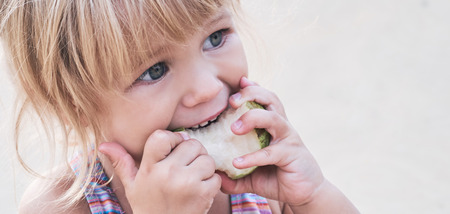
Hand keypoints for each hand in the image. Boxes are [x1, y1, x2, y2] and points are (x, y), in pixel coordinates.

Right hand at [99, 130, 220, 213]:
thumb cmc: (148, 206)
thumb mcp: (132, 186)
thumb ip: (122, 163)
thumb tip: (104, 144)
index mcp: (149, 168)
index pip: (162, 136)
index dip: (173, 137)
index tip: (174, 148)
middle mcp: (168, 173)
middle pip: (191, 144)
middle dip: (192, 153)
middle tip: (186, 166)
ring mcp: (187, 183)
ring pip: (207, 158)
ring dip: (204, 167)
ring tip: (193, 178)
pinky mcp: (204, 194)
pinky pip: (216, 176)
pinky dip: (212, 182)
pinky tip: (199, 191)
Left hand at [220, 77, 324, 205]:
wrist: (304, 194)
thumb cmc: (276, 177)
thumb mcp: (251, 175)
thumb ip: (233, 175)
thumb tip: (214, 175)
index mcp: (272, 124)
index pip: (264, 98)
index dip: (252, 88)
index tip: (238, 83)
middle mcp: (282, 126)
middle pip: (270, 99)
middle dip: (251, 94)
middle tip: (231, 102)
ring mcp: (288, 139)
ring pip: (273, 118)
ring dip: (252, 118)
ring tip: (233, 129)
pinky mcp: (292, 155)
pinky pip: (271, 152)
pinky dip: (253, 157)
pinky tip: (237, 162)